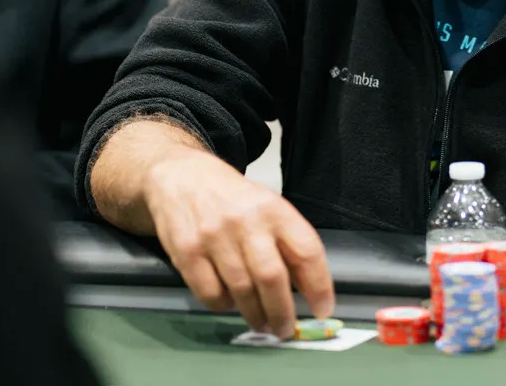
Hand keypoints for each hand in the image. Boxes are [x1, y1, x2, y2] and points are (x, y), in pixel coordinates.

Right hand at [143, 149, 334, 338]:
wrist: (181, 175)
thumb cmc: (233, 198)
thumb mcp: (267, 207)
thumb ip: (287, 242)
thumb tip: (307, 289)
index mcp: (274, 209)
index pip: (306, 250)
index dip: (319, 285)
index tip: (323, 308)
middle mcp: (246, 221)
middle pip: (272, 277)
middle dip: (283, 312)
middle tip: (285, 329)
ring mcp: (214, 236)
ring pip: (242, 291)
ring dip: (255, 314)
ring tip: (261, 322)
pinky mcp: (186, 251)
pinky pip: (210, 293)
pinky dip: (224, 306)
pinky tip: (230, 303)